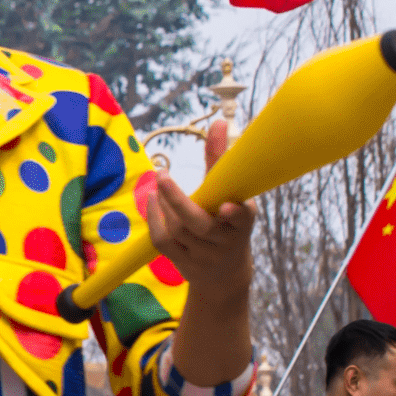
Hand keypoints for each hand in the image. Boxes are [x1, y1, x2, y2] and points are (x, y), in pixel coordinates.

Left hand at [146, 120, 254, 297]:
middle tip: (162, 176)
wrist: (224, 273)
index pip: (243, 219)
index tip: (229, 208)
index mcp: (243, 223)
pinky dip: (154, 221)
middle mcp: (225, 242)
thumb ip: (221, 161)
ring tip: (159, 184)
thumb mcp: (232, 193)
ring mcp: (204, 255)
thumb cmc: (228, 221)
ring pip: (178, 230)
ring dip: (164, 204)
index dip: (237, 215)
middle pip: (200, 225)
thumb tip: (218, 121)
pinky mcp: (184, 264)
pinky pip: (163, 242)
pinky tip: (151, 200)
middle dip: (179, 201)